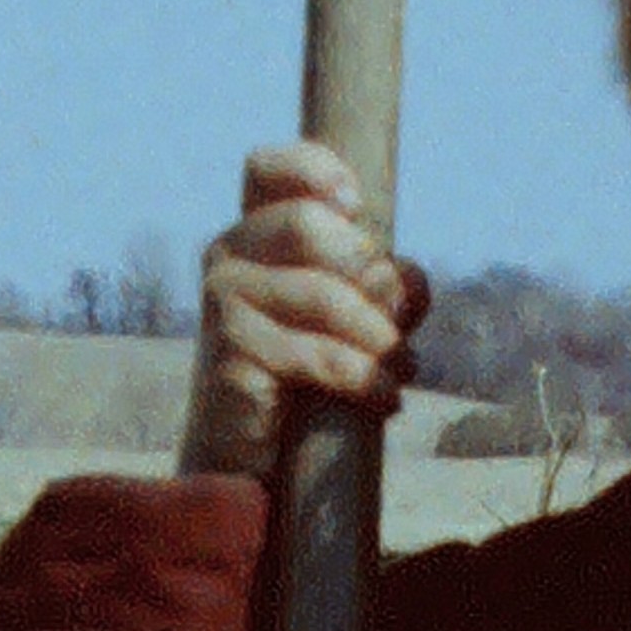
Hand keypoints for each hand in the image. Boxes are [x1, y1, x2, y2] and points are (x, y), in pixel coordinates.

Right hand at [181, 138, 430, 480]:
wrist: (251, 461)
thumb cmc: (305, 384)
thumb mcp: (353, 323)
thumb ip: (384, 288)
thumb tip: (408, 277)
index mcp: (253, 234)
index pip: (266, 169)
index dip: (313, 169)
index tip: (356, 207)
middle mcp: (228, 255)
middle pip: (310, 226)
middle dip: (371, 276)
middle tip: (400, 324)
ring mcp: (222, 301)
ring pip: (324, 294)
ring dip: (380, 338)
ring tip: (402, 370)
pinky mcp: (230, 353)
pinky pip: (319, 355)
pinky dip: (366, 379)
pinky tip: (387, 400)